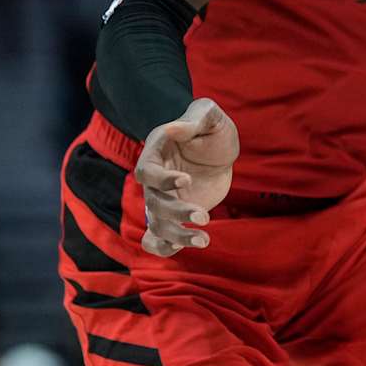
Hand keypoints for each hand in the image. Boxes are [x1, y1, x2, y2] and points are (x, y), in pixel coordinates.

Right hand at [134, 98, 237, 256]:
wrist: (218, 151)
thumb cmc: (211, 129)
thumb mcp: (210, 117)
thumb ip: (195, 119)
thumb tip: (173, 127)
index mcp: (156, 153)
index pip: (147, 172)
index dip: (162, 180)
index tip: (186, 181)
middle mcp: (154, 180)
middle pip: (154, 203)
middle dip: (177, 213)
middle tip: (204, 217)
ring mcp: (162, 200)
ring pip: (157, 225)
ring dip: (177, 237)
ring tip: (204, 240)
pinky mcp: (173, 216)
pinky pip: (158, 238)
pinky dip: (165, 248)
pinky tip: (190, 247)